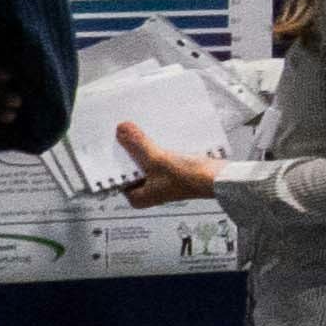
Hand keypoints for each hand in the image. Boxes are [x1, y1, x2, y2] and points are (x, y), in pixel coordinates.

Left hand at [108, 125, 224, 210]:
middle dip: (127, 151)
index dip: (112, 158)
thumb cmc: (188, 179)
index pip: (116, 176)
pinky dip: (154, 148)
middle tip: (120, 132)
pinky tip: (153, 135)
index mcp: (137, 197)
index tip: (108, 141)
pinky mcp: (171, 172)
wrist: (218, 178)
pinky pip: (155, 158)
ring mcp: (160, 181)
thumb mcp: (156, 159)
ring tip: (135, 131)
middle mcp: (147, 191)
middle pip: (129, 167)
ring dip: (141, 148)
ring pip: (143, 161)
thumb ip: (137, 144)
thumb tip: (121, 128)